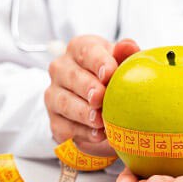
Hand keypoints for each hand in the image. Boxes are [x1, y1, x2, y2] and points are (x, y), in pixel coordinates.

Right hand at [45, 35, 139, 154]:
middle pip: (72, 76)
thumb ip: (126, 53)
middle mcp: (61, 69)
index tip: (109, 73)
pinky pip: (64, 127)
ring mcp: (54, 95)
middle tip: (101, 98)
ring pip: (65, 102)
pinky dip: (81, 132)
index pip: (86, 51)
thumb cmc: (112, 76)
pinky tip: (96, 135)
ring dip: (83, 113)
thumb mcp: (121, 61)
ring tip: (100, 120)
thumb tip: (128, 46)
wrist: (103, 103)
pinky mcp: (55, 120)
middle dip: (87, 88)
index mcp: (79, 49)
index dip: (98, 62)